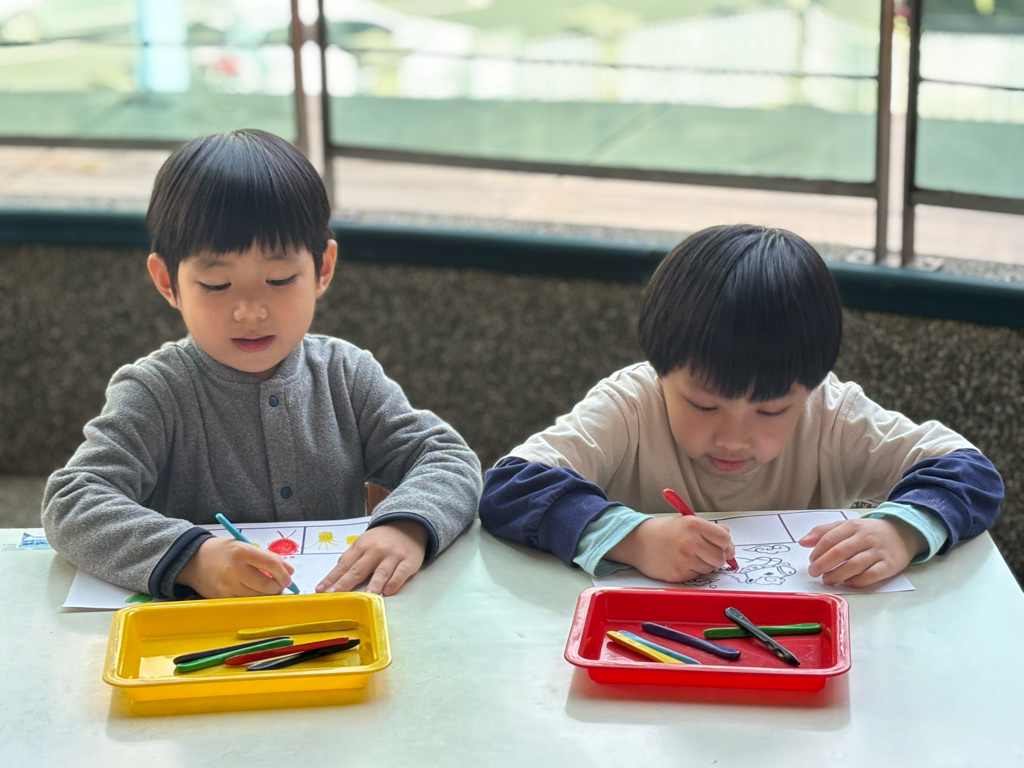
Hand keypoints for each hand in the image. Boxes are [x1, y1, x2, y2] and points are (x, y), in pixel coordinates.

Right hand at [177, 536, 294, 597]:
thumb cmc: (223, 551)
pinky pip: (245, 601)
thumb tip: (289, 570)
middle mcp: (234, 569)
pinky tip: (253, 592)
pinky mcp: (222, 597)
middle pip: (266, 585)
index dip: (284, 573)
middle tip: (280, 585)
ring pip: (257, 596)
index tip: (288, 577)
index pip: (271, 564)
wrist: (193, 560)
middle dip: (278, 587)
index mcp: (242, 552)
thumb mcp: (244, 546)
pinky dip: (253, 599)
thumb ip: (268, 557)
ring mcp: (227, 585)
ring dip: (267, 594)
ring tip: (267, 588)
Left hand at [316, 519, 427, 595]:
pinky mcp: (409, 561)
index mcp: (361, 546)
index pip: (344, 565)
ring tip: (365, 597)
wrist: (407, 526)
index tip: (320, 590)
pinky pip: (401, 573)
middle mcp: (376, 551)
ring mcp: (393, 556)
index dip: (332, 578)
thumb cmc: (380, 540)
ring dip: (373, 584)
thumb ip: (349, 559)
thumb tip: (333, 579)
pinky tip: (388, 591)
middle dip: (346, 582)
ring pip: (381, 571)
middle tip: (335, 595)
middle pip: (359, 569)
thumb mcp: (362, 544)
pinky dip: (395, 582)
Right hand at [605, 515, 734, 582]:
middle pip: (720, 557)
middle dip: (717, 557)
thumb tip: (730, 546)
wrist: (637, 541)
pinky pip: (696, 576)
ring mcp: (684, 559)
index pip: (724, 539)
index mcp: (694, 524)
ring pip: (710, 568)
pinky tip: (680, 563)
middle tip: (705, 553)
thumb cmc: (664, 531)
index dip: (726, 545)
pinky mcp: (678, 574)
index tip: (723, 548)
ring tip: (689, 556)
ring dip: (704, 565)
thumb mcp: (686, 521)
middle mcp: (690, 541)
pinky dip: (692, 571)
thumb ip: (709, 530)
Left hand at [800, 517, 925, 587]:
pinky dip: (857, 581)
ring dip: (837, 574)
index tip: (810, 560)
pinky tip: (847, 583)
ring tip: (827, 580)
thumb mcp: (847, 526)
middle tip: (813, 572)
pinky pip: (872, 575)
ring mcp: (879, 551)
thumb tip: (802, 542)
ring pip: (854, 565)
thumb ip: (824, 532)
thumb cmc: (869, 532)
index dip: (817, 551)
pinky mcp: (890, 565)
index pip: (830, 538)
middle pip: (840, 552)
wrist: (903, 532)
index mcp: (853, 526)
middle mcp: (866, 537)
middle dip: (823, 564)